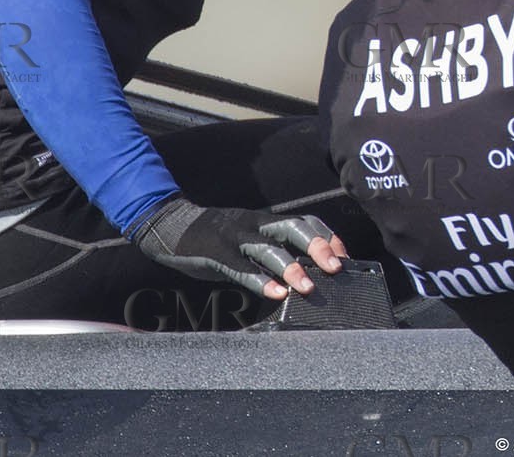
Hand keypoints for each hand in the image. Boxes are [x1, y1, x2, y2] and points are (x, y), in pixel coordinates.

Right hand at [128, 197, 348, 300]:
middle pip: (293, 228)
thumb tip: (306, 271)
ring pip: (269, 249)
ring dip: (291, 268)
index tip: (344, 256)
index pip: (305, 221)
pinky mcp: (215, 253)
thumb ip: (273, 249)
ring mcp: (235, 238)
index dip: (326, 237)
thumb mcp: (249, 237)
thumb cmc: (216, 237)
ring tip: (307, 287)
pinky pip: (240, 268)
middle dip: (317, 247)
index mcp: (266, 220)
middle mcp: (255, 224)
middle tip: (336, 268)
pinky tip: (275, 294)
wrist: (170, 224)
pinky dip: (259, 281)